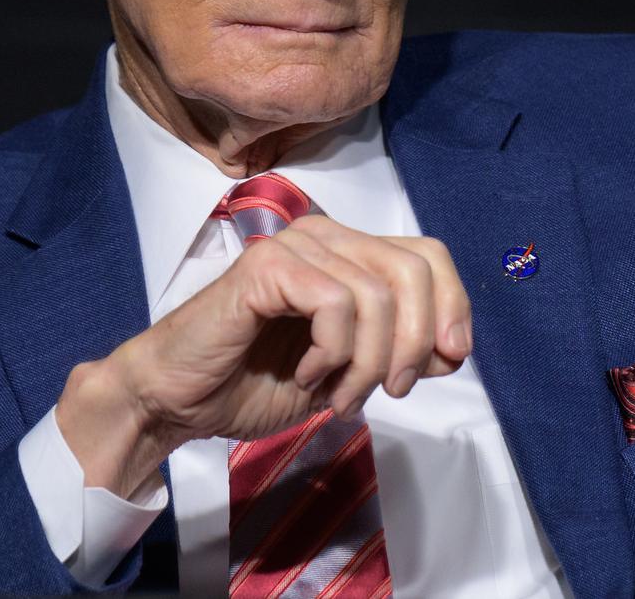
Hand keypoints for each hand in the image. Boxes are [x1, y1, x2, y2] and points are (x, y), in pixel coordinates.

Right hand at [55, 215, 471, 495]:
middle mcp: (326, 235)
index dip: (453, 303)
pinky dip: (331, 353)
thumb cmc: (256, 382)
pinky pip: (334, 303)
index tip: (452, 357)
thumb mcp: (350, 373)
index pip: (427, 255)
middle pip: (413, 269)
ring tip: (338, 394)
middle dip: (413, 342)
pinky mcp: (267, 266)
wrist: (181, 398)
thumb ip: (399, 352)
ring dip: (366, 364)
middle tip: (390, 391)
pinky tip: (305, 374)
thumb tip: (452, 347)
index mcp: (348, 253)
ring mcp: (295, 245)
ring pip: (376, 295)